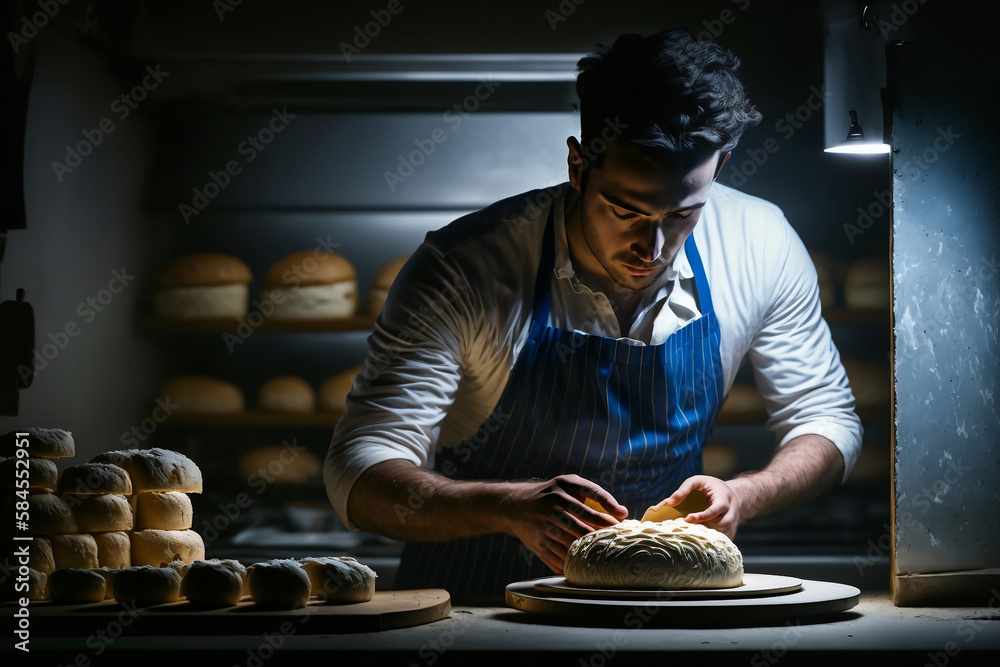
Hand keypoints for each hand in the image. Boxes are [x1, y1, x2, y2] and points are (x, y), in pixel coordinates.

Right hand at [498, 474, 627, 573]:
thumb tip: (622, 512)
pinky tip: (582, 567)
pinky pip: (556, 558)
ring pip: (569, 545)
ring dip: (586, 553)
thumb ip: (595, 494)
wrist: (515, 505)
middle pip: (580, 528)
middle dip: (598, 538)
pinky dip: (569, 564)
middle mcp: (551, 507)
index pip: (587, 505)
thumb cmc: (551, 493)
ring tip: (602, 558)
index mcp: (561, 490)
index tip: (619, 525)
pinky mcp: (536, 544)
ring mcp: (542, 527)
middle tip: (613, 545)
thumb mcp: (569, 484)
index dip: (605, 517)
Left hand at [663, 475, 742, 538]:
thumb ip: (684, 489)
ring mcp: (732, 525)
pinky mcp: (731, 533)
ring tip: (692, 532)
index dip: (701, 516)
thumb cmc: (712, 486)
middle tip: (688, 527)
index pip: (714, 511)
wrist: (736, 495)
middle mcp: (730, 514)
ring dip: (706, 536)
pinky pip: (722, 541)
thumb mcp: (698, 481)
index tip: (687, 518)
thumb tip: (669, 502)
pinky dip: (711, 541)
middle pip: (719, 525)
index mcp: (723, 500)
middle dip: (703, 528)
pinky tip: (700, 538)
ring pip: (720, 535)